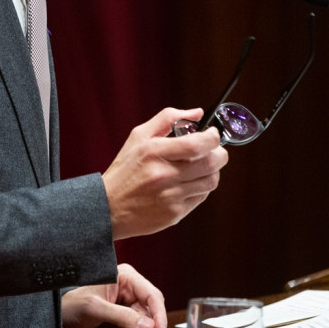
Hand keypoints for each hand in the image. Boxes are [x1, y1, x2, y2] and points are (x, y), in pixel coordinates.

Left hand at [61, 263, 166, 327]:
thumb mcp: (95, 308)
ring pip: (140, 327)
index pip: (152, 296)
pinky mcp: (123, 319)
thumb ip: (122, 316)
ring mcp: (127, 304)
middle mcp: (130, 289)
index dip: (159, 316)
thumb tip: (149, 326)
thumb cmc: (72, 304)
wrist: (59, 319)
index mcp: (126, 277)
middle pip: (147, 315)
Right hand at [101, 107, 227, 239]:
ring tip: (199, 167)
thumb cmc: (125, 169)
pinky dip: (200, 187)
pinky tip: (187, 183)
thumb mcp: (138, 136)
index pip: (197, 144)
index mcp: (154, 152)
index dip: (213, 138)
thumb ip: (167, 118)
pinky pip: (201, 197)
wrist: (109, 207)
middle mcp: (164, 175)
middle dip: (219, 154)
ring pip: (211, 181)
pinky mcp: (175, 213)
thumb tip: (197, 113)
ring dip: (211, 171)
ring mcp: (171, 196)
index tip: (212, 134)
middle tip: (213, 151)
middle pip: (212, 163)